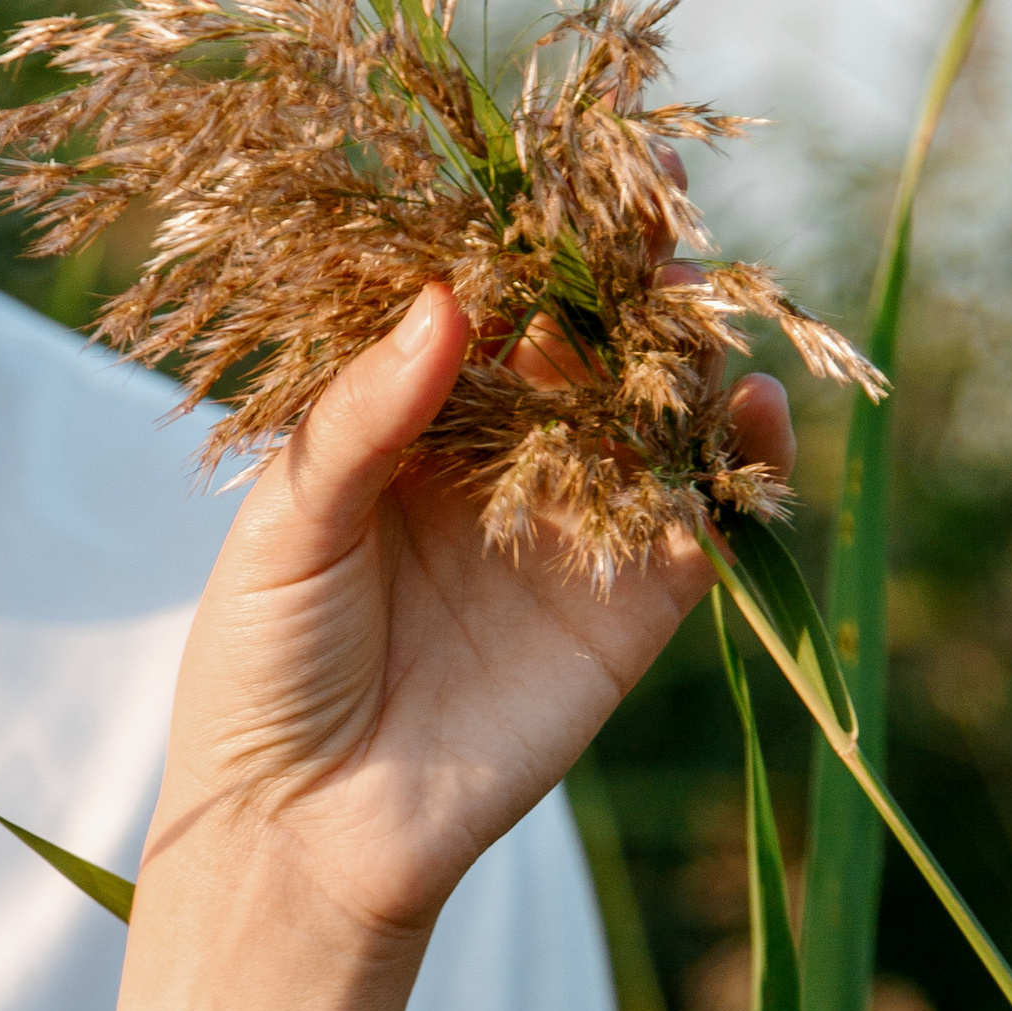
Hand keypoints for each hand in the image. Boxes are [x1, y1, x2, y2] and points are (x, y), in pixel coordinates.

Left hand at [150, 282, 792, 956]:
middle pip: (585, 348)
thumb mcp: (289, 525)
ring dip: (690, 358)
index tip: (560, 176)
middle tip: (656, 218)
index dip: (524, 244)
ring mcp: (572, 533)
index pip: (483, 308)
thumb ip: (365, 416)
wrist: (301, 834)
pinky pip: (703, 524)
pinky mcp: (629, 614)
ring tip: (703, 308)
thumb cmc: (260, 668)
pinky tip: (751, 411)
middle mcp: (502, 462)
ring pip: (655, 420)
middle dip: (625, 282)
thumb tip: (446, 302)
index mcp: (408, 423)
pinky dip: (740, 465)